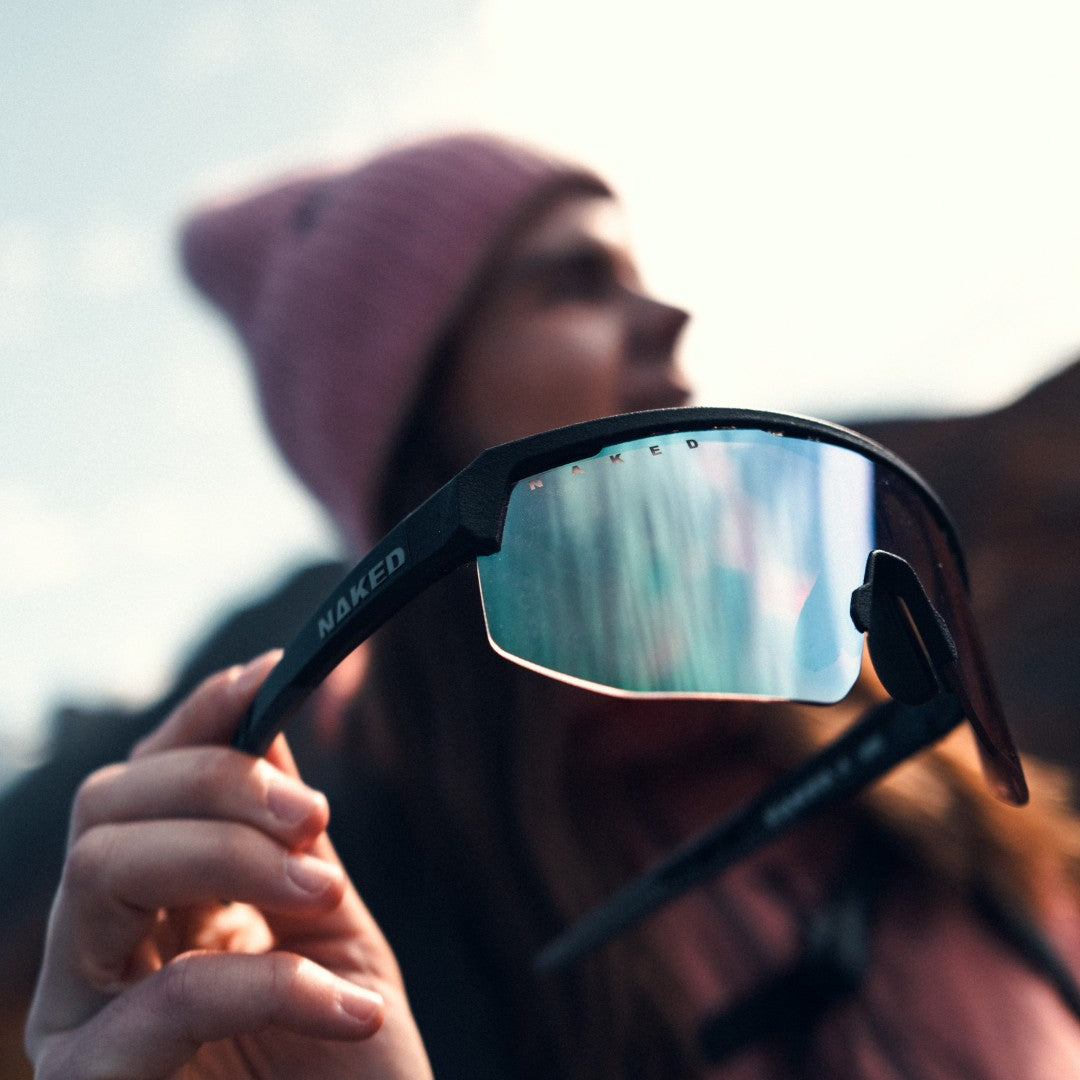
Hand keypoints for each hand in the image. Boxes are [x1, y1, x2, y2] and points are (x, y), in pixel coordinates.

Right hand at [25, 653, 433, 1078]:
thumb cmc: (346, 1060)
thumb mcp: (325, 923)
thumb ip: (287, 833)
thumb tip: (267, 707)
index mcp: (160, 900)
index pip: (145, 779)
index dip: (199, 718)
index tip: (270, 680)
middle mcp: (99, 949)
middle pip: (108, 806)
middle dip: (219, 785)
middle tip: (316, 819)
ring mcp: (80, 1020)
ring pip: (100, 870)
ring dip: (227, 855)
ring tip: (325, 894)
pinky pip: (159, 1002)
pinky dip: (267, 986)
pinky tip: (353, 1010)